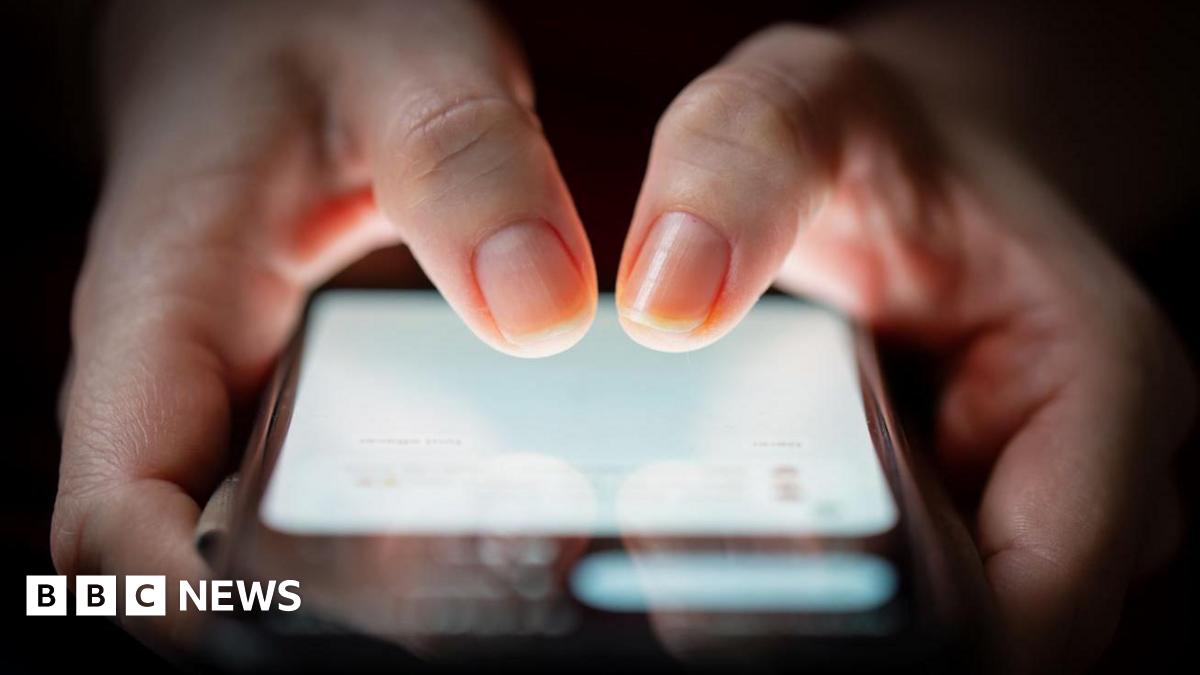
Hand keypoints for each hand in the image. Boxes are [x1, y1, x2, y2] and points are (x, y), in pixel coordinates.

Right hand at [53, 0, 596, 646]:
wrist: (271, 28)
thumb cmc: (311, 31)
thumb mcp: (403, 62)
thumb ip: (465, 163)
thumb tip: (536, 311)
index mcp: (166, 308)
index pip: (114, 505)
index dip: (170, 598)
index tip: (263, 639)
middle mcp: (186, 385)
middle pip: (202, 563)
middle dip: (309, 616)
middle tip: (461, 615)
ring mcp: (238, 406)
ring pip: (265, 550)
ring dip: (361, 596)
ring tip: (497, 588)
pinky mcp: (295, 406)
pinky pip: (325, 502)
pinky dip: (395, 539)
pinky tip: (496, 533)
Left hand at [615, 24, 1195, 670]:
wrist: (909, 153)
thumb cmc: (878, 131)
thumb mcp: (806, 101)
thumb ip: (741, 166)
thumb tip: (672, 302)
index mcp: (1098, 382)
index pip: (1039, 600)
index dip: (908, 632)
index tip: (746, 599)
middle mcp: (1085, 466)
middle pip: (988, 631)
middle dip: (854, 619)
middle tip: (698, 574)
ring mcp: (1029, 501)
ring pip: (944, 622)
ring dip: (834, 601)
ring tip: (707, 543)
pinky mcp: (969, 517)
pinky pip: (898, 584)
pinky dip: (822, 571)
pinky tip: (741, 526)